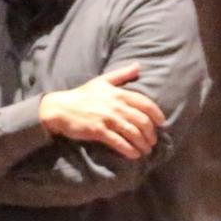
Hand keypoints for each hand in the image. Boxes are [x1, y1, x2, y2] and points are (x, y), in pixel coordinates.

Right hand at [37, 64, 165, 160]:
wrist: (59, 108)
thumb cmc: (81, 95)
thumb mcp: (102, 81)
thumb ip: (122, 74)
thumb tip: (138, 65)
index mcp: (118, 93)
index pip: (145, 104)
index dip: (156, 115)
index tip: (161, 124)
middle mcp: (115, 106)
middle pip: (142, 121)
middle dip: (151, 134)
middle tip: (152, 141)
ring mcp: (107, 119)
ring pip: (133, 133)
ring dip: (143, 144)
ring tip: (145, 150)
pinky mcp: (98, 131)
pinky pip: (119, 142)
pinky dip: (130, 150)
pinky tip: (134, 155)